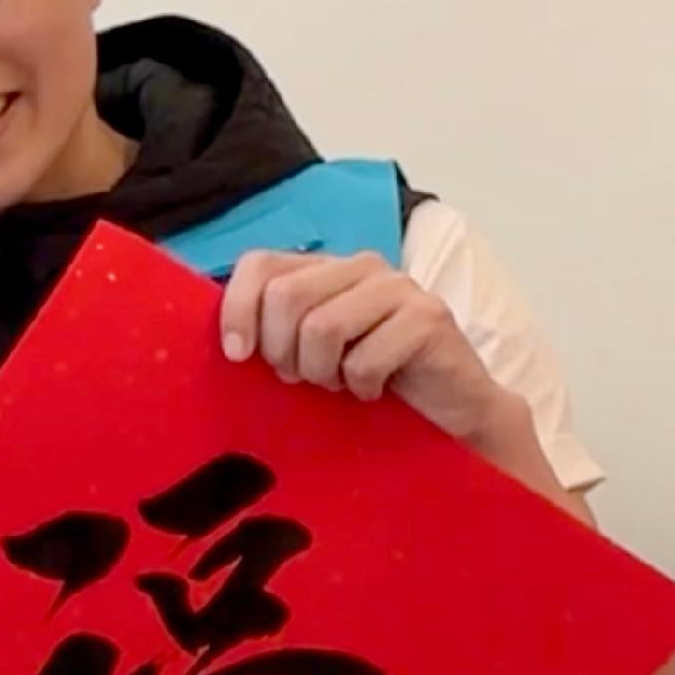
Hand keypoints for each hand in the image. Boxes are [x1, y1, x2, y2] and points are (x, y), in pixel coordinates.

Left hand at [221, 250, 520, 448]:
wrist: (449, 409)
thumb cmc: (369, 379)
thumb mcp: (307, 351)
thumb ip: (271, 329)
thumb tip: (225, 338)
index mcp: (324, 267)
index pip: (259, 264)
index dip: (237, 309)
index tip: (237, 355)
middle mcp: (361, 266)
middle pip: (285, 296)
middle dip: (282, 351)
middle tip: (302, 377)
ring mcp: (399, 287)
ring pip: (322, 327)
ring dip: (322, 372)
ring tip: (340, 383)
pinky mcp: (429, 317)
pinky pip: (365, 358)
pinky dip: (361, 387)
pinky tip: (375, 390)